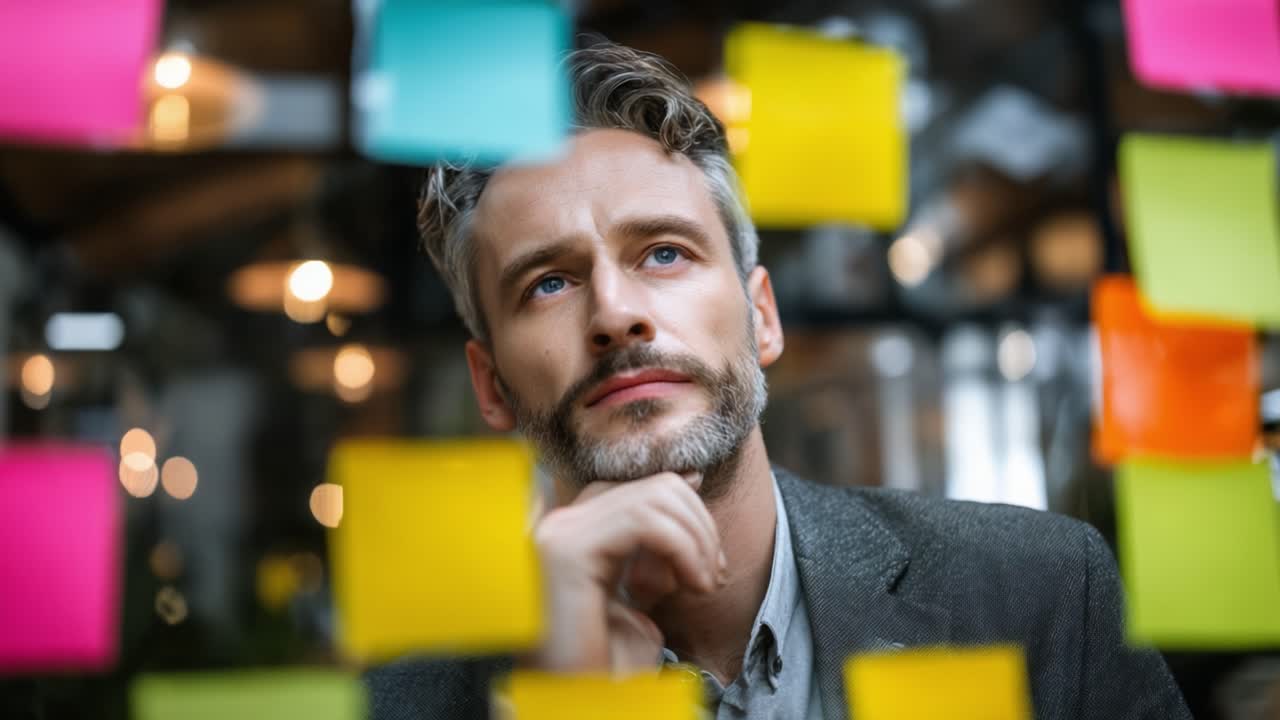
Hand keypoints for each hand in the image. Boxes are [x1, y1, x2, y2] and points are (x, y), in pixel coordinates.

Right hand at [528, 472, 725, 672]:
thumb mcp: (641, 597)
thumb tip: (691, 478)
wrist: (576, 708)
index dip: (685, 508)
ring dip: (697, 539)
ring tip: (705, 586)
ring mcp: (559, 534)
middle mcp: (559, 526)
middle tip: (713, 578)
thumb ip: (657, 544)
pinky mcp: (568, 550)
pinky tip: (694, 584)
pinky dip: (684, 546)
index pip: (637, 490)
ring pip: (653, 496)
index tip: (710, 555)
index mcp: (573, 535)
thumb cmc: (606, 670)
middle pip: (650, 487)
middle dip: (699, 525)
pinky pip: (645, 521)